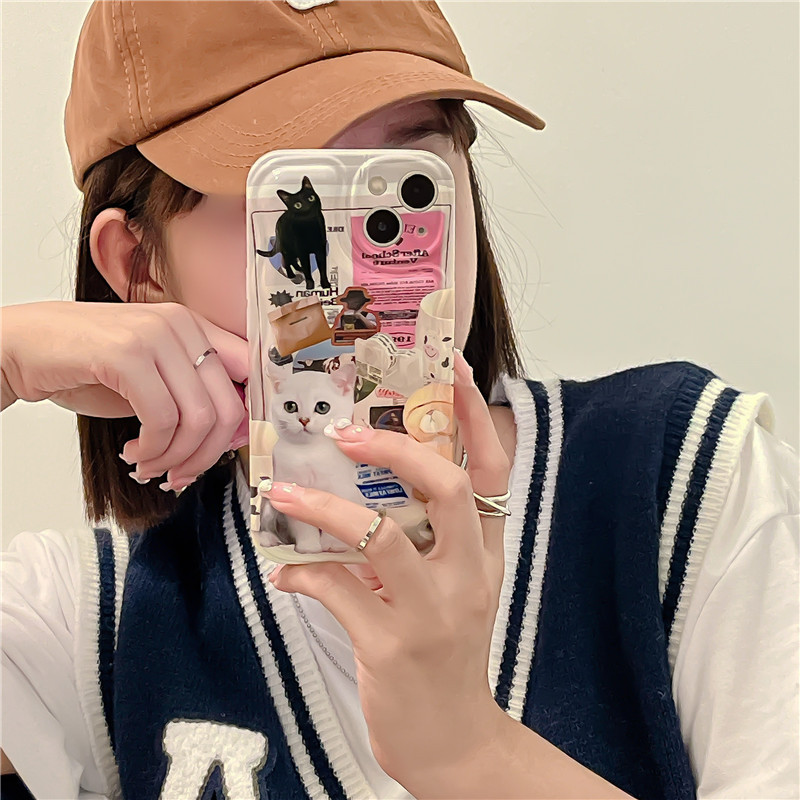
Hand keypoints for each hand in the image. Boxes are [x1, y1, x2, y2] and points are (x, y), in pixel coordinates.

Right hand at [1, 300, 247, 486]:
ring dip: (176, 457)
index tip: (221, 449)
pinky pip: (162, 419)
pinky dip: (153, 449)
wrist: (21, 347)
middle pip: (228, 406)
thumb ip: (193, 395)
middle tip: (180, 473)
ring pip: (198, 418)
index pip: (249, 374)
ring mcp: (154, 335)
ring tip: (151, 464)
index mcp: (194, 326)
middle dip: (207, 454)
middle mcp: (180, 324)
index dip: (244, 420)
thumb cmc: (87, 366)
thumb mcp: (154, 378)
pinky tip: (135, 452)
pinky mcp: (126, 354)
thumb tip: (232, 436)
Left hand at [259, 349, 510, 792]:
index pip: (492, 470)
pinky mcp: (391, 646)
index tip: (452, 368)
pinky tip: (285, 572)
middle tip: (347, 432)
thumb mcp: (453, 587)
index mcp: (485, 552)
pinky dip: (302, 572)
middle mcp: (467, 573)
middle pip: (448, 487)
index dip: (473, 416)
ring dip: (323, 507)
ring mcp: (432, 611)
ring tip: (282, 493)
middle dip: (396, 448)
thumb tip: (360, 488)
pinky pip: (336, 591)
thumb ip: (423, 538)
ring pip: (380, 536)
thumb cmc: (447, 653)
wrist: (455, 742)